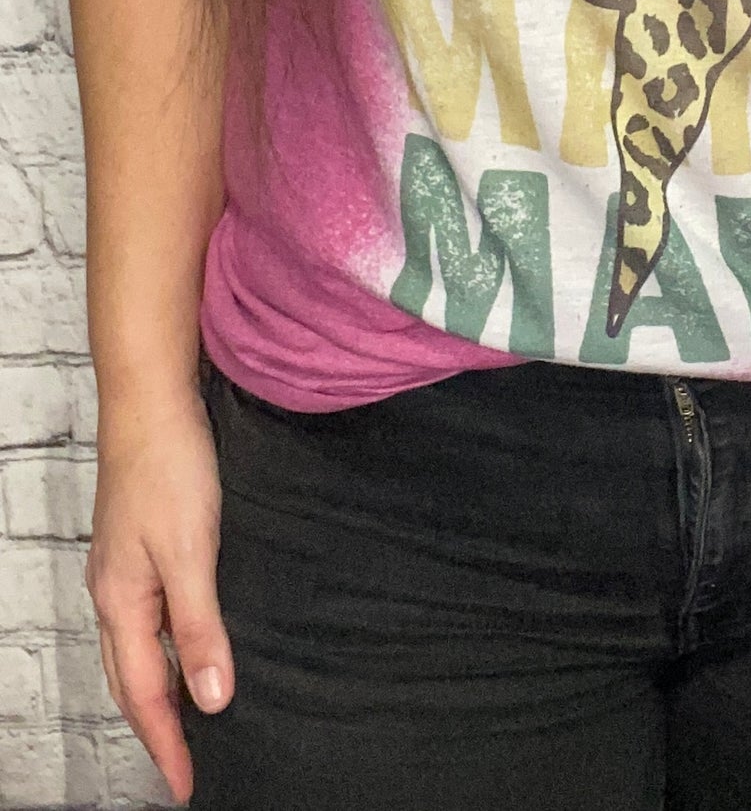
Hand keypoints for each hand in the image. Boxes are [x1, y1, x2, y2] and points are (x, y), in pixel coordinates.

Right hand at [87, 382, 234, 804]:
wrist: (151, 402)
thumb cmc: (170, 470)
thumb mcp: (193, 552)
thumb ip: (201, 626)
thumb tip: (213, 699)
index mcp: (122, 604)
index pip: (146, 694)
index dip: (168, 742)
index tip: (186, 786)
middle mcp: (114, 593)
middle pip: (131, 679)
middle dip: (155, 727)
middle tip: (184, 766)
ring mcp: (122, 568)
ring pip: (136, 647)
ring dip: (158, 688)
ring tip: (189, 718)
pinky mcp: (138, 544)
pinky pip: (147, 615)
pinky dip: (164, 644)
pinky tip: (188, 639)